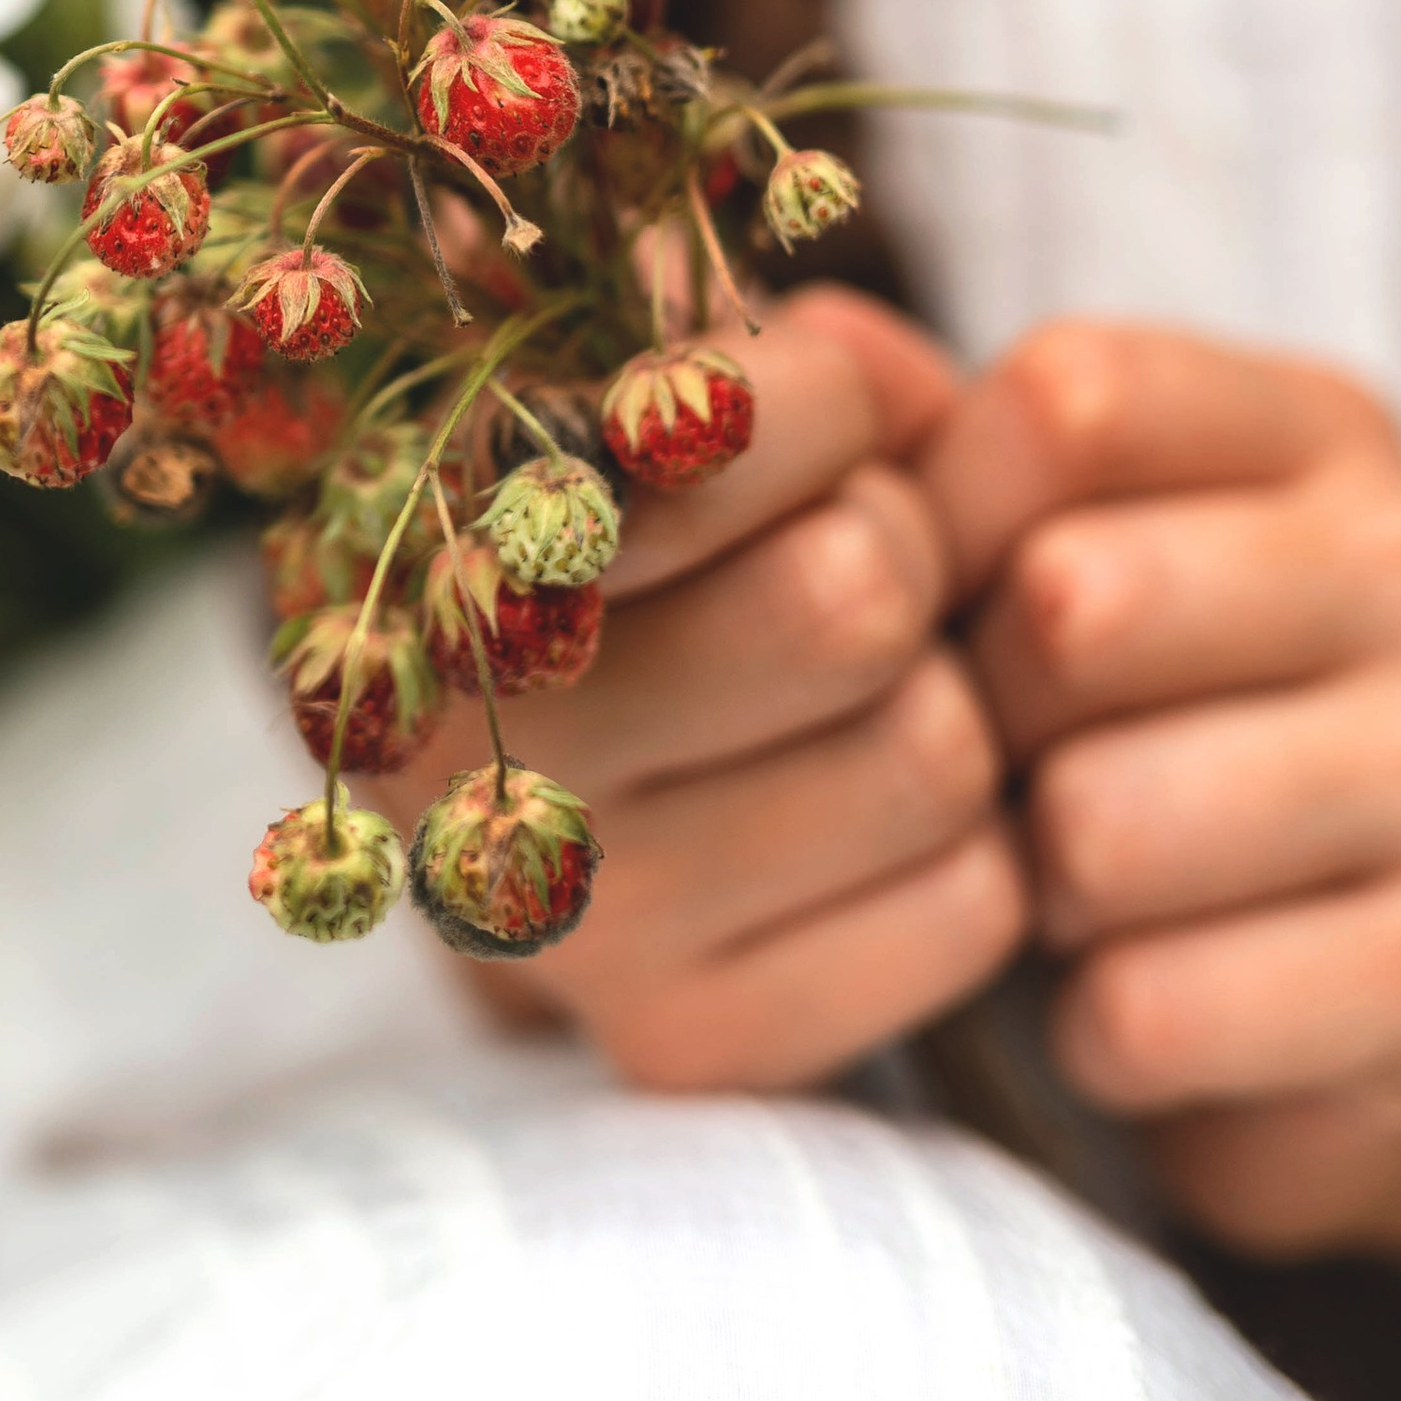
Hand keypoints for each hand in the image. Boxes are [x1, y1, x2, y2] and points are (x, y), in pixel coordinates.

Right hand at [374, 288, 1026, 1090]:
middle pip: (853, 592)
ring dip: (939, 693)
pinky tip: (855, 813)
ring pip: (932, 750)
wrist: (523, 756)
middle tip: (842, 554)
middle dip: (894, 540)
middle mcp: (467, 741)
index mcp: (431, 532)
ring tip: (847, 687)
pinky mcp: (685, 1042)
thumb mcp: (657, 383)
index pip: (722, 425)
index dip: (817, 398)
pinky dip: (964, 846)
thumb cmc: (629, 517)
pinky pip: (968, 907)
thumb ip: (786, 358)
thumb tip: (925, 406)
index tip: (792, 413)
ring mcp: (569, 917)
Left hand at [925, 322, 1400, 1269]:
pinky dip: (1097, 1033)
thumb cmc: (1184, 735)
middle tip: (1004, 777)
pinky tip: (1137, 1004)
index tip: (926, 603)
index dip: (937, 511)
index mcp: (1327, 435)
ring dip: (1037, 888)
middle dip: (979, 716)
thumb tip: (813, 345)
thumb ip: (961, 447)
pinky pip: (1152, 1006)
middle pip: (1071, 602)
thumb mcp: (1104, 548)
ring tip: (1081, 891)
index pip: (1067, 398)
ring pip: (1100, 821)